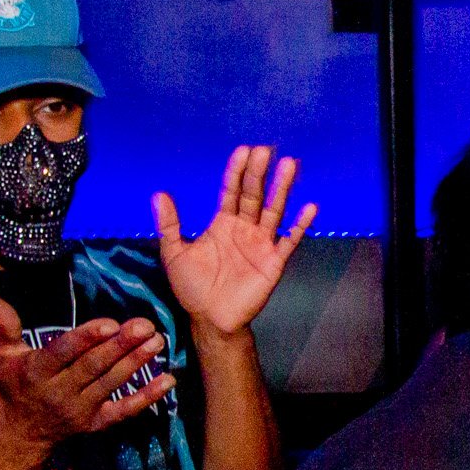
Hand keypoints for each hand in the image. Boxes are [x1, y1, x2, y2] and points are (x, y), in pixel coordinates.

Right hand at [0, 297, 173, 458]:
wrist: (21, 433)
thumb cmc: (14, 385)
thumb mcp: (1, 355)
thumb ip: (2, 326)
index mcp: (37, 372)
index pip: (64, 353)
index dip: (86, 338)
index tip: (110, 323)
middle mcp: (60, 392)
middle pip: (94, 367)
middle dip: (121, 345)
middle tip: (145, 325)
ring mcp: (81, 410)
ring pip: (112, 383)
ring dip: (136, 362)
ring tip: (157, 341)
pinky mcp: (97, 423)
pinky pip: (124, 410)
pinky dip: (147, 396)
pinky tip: (168, 380)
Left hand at [155, 144, 316, 335]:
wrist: (211, 319)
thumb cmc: (192, 287)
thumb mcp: (174, 254)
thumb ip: (169, 224)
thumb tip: (159, 194)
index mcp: (222, 223)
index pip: (231, 191)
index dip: (236, 172)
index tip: (243, 151)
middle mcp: (244, 228)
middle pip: (254, 195)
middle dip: (259, 173)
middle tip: (265, 150)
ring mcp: (261, 244)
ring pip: (274, 210)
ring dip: (282, 188)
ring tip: (290, 165)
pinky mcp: (274, 261)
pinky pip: (289, 240)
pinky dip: (299, 225)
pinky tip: (309, 207)